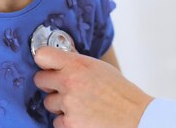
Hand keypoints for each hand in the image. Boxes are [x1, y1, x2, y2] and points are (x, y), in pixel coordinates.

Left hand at [34, 47, 153, 127]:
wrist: (135, 117)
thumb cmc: (121, 93)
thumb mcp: (99, 68)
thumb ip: (77, 63)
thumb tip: (61, 57)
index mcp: (77, 64)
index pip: (42, 55)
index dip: (44, 61)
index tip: (48, 65)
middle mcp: (70, 82)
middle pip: (40, 80)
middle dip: (50, 85)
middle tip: (64, 88)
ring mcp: (68, 104)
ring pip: (49, 103)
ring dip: (60, 105)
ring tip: (81, 105)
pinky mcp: (70, 123)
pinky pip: (57, 122)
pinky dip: (67, 122)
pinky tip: (83, 117)